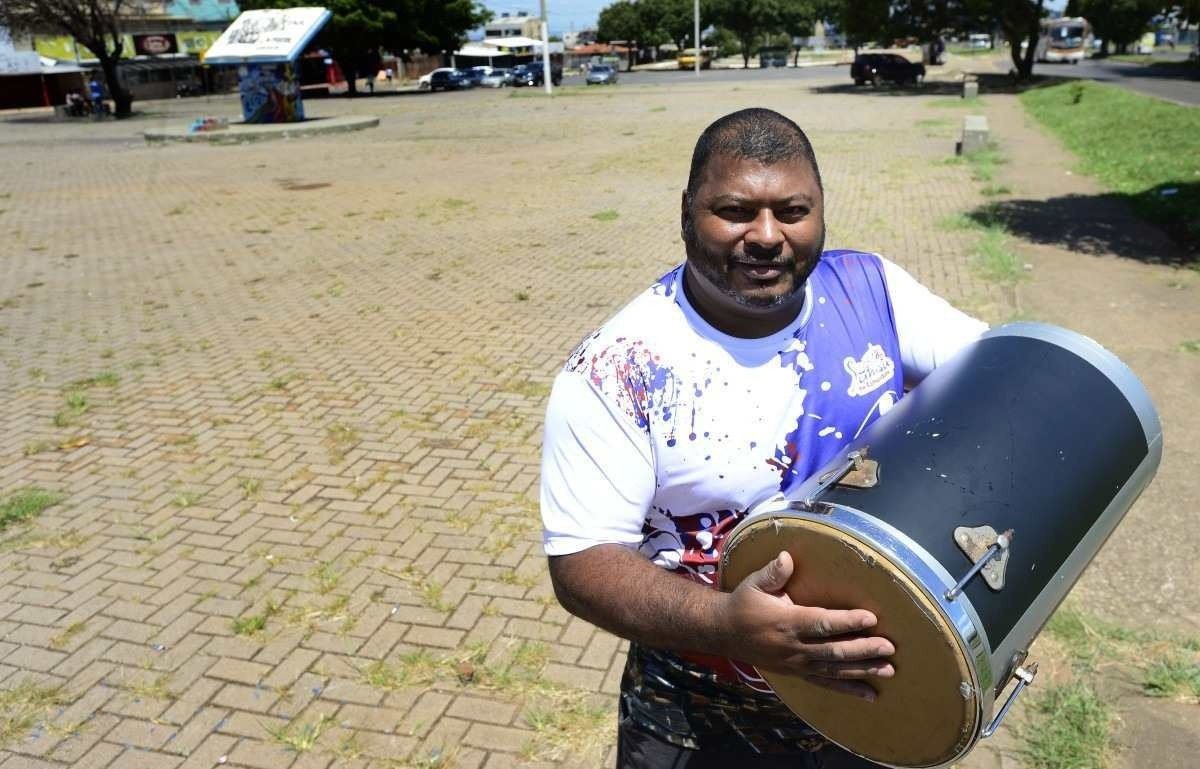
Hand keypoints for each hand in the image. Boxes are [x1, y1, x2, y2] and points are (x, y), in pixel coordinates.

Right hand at [716, 551, 894, 700]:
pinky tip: (870, 693)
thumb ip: (773, 573)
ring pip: (834, 669)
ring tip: (888, 669)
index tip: (870, 618)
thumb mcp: (753, 584)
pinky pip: (826, 683)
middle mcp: (794, 647)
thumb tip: (787, 557)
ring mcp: (797, 663)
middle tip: (889, 647)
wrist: (723, 632)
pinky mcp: (798, 673)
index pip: (821, 623)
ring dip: (862, 670)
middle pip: (833, 650)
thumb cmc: (743, 604)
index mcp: (786, 622)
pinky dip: (849, 689)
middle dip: (863, 649)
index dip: (846, 621)